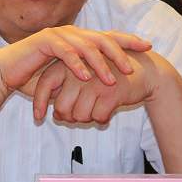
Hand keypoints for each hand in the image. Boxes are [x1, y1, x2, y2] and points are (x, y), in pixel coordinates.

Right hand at [0, 25, 150, 97]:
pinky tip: (85, 76)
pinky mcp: (45, 41)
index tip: (147, 46)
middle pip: (101, 39)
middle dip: (119, 52)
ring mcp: (58, 35)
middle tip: (132, 67)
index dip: (128, 40)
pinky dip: (76, 64)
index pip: (107, 37)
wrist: (6, 73)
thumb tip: (109, 89)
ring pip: (85, 46)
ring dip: (99, 64)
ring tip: (111, 79)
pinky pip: (65, 52)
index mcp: (78, 39)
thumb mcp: (65, 79)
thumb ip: (84, 78)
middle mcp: (70, 33)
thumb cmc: (34, 77)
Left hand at [32, 50, 168, 122]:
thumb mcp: (84, 75)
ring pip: (80, 116)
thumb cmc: (109, 75)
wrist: (142, 70)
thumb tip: (56, 115)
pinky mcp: (110, 93)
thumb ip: (66, 89)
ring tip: (97, 109)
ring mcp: (94, 82)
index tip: (38, 118)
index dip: (39, 103)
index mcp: (69, 63)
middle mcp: (79, 71)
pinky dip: (103, 119)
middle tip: (82, 114)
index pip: (44, 84)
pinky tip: (108, 110)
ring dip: (88, 119)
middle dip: (70, 118)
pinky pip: (98, 117)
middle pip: (62, 108)